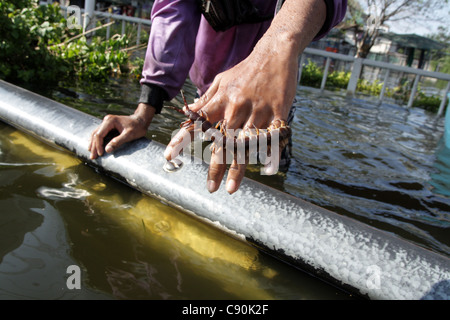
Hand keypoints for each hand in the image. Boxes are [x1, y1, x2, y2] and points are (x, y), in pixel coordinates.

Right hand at [88, 103, 154, 158]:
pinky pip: (100, 133)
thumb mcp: (129, 135)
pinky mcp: (109, 126)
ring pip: (96, 133)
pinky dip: (97, 141)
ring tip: (92, 154)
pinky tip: (95, 147)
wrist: (141, 120)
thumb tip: (107, 150)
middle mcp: (106, 120)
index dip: (98, 145)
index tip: (100, 154)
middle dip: (94, 146)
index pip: (99, 134)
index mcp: (110, 121)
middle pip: (96, 134)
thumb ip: (118, 141)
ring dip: (93, 144)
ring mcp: (107, 122)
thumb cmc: (137, 127)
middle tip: (92, 157)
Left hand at [165, 40, 297, 193]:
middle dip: (215, 166)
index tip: (169, 156)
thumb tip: (187, 112)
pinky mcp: (278, 114)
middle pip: (223, 142)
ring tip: (230, 188)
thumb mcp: (221, 80)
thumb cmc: (245, 70)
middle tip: (210, 187)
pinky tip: (265, 170)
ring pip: (246, 145)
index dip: (182, 140)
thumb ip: (205, 100)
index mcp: (221, 101)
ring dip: (238, 168)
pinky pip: (272, 138)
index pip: (197, 123)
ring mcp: (258, 112)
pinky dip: (268, 155)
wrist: (274, 54)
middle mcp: (237, 108)